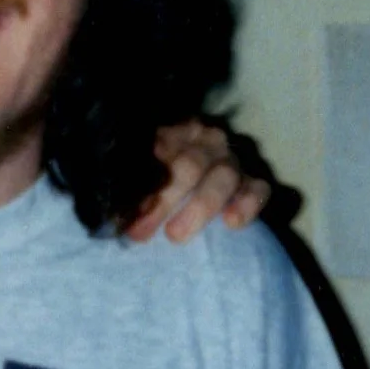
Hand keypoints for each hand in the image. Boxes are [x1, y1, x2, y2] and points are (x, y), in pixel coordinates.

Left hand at [125, 120, 272, 243]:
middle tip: (141, 233)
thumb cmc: (152, 189)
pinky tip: (230, 223)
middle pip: (190, 164)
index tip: (123, 214)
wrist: (186, 191)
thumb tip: (112, 215)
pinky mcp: (254, 181)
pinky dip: (246, 204)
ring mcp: (231, 159)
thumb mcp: (136, 179)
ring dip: (199, 206)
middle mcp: (205, 140)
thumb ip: (128, 188)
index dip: (142, 184)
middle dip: (163, 200)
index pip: (159, 149)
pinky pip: (258, 189)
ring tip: (175, 235)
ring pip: (224, 175)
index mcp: (172, 133)